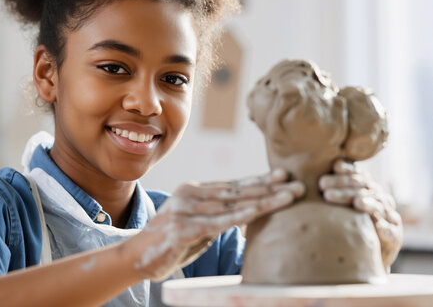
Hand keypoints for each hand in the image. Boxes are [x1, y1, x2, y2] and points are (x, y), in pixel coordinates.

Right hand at [126, 169, 303, 280]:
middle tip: (296, 184)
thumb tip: (246, 211)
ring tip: (289, 196)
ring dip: (264, 199)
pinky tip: (260, 210)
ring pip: (232, 203)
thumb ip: (217, 215)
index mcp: (194, 190)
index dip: (259, 181)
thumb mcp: (197, 224)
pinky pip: (218, 221)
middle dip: (269, 188)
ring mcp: (186, 209)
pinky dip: (240, 216)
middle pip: (238, 191)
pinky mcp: (183, 227)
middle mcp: (190, 194)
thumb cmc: (170, 241)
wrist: (136, 256)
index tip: (283, 177)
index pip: (233, 185)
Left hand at [319, 159, 402, 269]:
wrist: (369, 253)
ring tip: (355, 202)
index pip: (358, 174)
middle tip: (323, 186)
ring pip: (376, 206)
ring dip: (365, 203)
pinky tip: (377, 228)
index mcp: (367, 188)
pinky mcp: (394, 236)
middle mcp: (379, 199)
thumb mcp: (338, 204)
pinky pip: (389, 231)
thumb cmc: (347, 223)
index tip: (334, 166)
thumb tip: (304, 177)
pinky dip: (384, 229)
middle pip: (362, 188)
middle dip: (343, 185)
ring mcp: (388, 216)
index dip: (347, 169)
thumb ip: (327, 189)